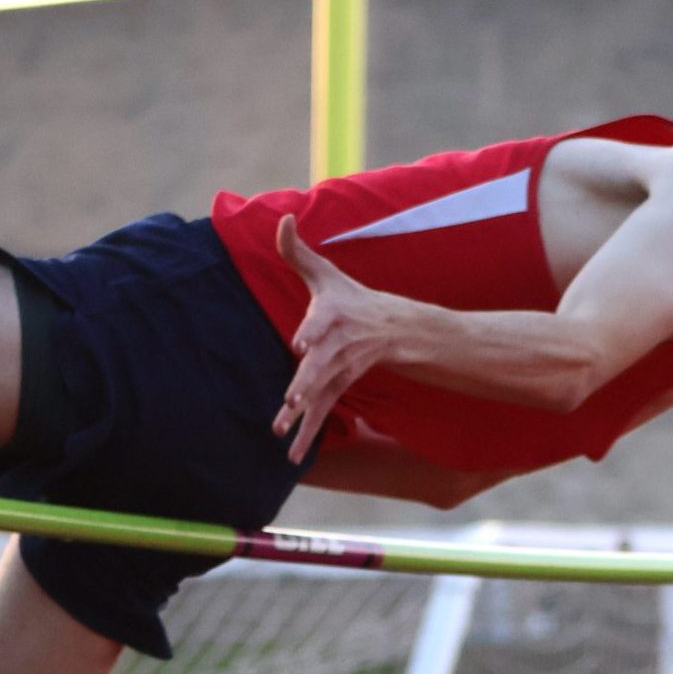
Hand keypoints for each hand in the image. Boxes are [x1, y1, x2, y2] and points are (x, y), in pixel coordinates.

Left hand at [272, 215, 403, 463]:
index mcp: (334, 314)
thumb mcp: (324, 272)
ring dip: (303, 415)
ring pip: (320, 394)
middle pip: (321, 366)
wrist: (391, 328)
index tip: (302, 344)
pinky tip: (290, 456)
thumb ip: (295, 249)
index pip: (322, 322)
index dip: (313, 331)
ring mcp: (339, 370)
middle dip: (307, 382)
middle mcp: (338, 345)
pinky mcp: (338, 388)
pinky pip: (322, 413)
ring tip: (283, 430)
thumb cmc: (349, 297)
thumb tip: (281, 217)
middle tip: (292, 399)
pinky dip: (307, 436)